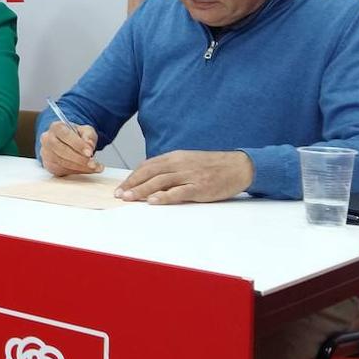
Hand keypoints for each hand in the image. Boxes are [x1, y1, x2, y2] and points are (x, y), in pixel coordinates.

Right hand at [39, 121, 103, 175]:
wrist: (66, 142)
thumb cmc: (75, 135)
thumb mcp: (85, 130)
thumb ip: (89, 135)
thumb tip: (89, 145)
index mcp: (56, 127)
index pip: (66, 135)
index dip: (78, 145)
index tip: (89, 152)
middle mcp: (47, 139)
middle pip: (62, 151)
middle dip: (80, 159)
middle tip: (93, 163)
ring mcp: (46, 153)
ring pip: (62, 163)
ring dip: (80, 167)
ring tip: (94, 167)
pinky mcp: (49, 165)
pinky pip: (62, 170)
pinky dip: (77, 171)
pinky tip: (87, 170)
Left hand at [115, 150, 252, 204]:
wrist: (238, 166)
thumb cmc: (212, 166)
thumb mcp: (188, 161)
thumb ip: (170, 168)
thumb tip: (150, 178)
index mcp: (175, 157)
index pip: (148, 166)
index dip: (133, 176)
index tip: (122, 186)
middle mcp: (179, 164)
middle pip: (150, 173)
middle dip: (132, 184)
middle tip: (119, 194)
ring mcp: (189, 175)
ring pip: (160, 182)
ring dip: (142, 190)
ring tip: (129, 198)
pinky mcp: (199, 187)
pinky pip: (178, 192)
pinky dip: (164, 196)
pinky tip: (153, 201)